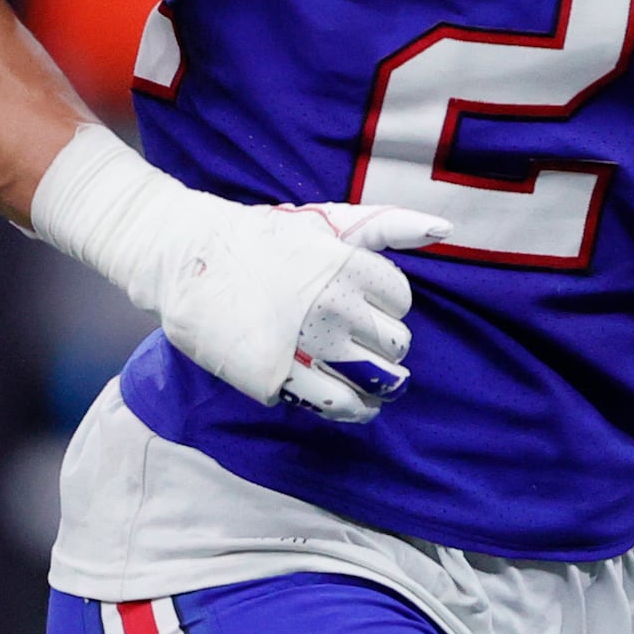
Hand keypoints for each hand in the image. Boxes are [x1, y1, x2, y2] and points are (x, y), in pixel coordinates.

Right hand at [29, 126, 448, 424]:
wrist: (188, 257)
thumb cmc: (263, 237)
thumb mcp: (329, 222)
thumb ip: (389, 226)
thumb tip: (445, 230)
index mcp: (351, 268)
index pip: (401, 305)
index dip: (387, 311)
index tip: (368, 311)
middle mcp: (334, 307)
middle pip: (393, 346)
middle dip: (386, 350)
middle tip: (370, 351)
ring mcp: (305, 345)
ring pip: (373, 381)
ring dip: (380, 389)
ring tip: (377, 390)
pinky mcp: (277, 377)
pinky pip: (335, 405)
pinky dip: (352, 410)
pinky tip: (353, 406)